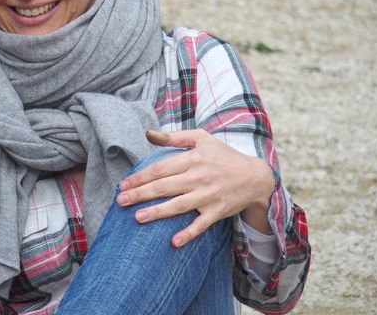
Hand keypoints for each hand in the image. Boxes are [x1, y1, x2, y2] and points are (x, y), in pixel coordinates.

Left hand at [117, 129, 273, 247]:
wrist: (255, 177)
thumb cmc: (223, 155)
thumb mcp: (201, 138)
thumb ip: (173, 137)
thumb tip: (148, 134)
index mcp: (193, 158)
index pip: (161, 168)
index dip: (141, 176)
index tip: (124, 184)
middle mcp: (199, 177)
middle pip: (164, 186)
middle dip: (141, 194)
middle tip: (120, 201)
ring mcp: (208, 195)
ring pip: (178, 205)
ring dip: (157, 212)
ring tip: (137, 217)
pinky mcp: (217, 211)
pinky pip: (201, 224)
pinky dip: (188, 233)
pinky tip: (173, 241)